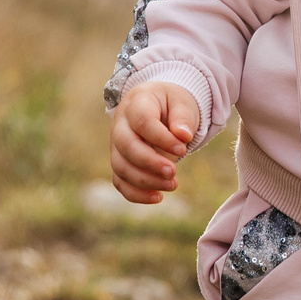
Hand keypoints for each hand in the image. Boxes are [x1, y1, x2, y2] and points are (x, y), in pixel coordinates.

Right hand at [109, 82, 202, 203]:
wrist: (157, 107)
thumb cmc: (170, 104)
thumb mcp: (182, 102)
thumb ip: (183, 117)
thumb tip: (183, 135)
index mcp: (136, 104)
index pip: (142, 122)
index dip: (161, 138)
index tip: (183, 148)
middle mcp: (121, 125)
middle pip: (126, 146)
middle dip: (150, 163)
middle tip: (174, 172)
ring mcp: (117, 145)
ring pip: (121, 167)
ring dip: (145, 181)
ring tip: (173, 184)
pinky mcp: (121, 163)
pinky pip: (120, 182)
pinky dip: (136, 194)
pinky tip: (158, 197)